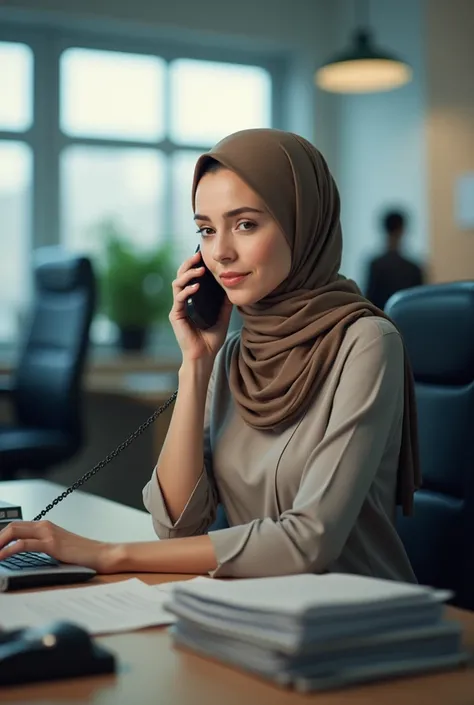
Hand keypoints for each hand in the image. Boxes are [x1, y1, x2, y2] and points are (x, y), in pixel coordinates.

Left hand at [0, 521, 117, 573]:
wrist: (101, 554)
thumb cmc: (82, 554)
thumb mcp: (58, 548)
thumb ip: (43, 546)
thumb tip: (23, 554)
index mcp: (45, 526)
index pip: (16, 526)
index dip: (1, 535)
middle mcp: (45, 526)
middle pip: (12, 526)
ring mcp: (48, 534)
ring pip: (14, 531)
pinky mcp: (51, 544)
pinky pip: (23, 544)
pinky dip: (8, 550)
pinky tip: (2, 556)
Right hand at [169, 250, 232, 362]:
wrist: (204, 357)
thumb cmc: (211, 340)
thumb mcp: (222, 318)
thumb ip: (225, 305)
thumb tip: (232, 290)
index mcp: (191, 301)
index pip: (189, 279)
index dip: (194, 267)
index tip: (203, 258)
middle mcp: (182, 302)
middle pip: (180, 277)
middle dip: (188, 264)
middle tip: (198, 256)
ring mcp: (178, 308)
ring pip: (177, 284)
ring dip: (188, 274)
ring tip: (200, 270)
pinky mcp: (176, 316)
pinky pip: (179, 299)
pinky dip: (187, 290)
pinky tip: (196, 286)